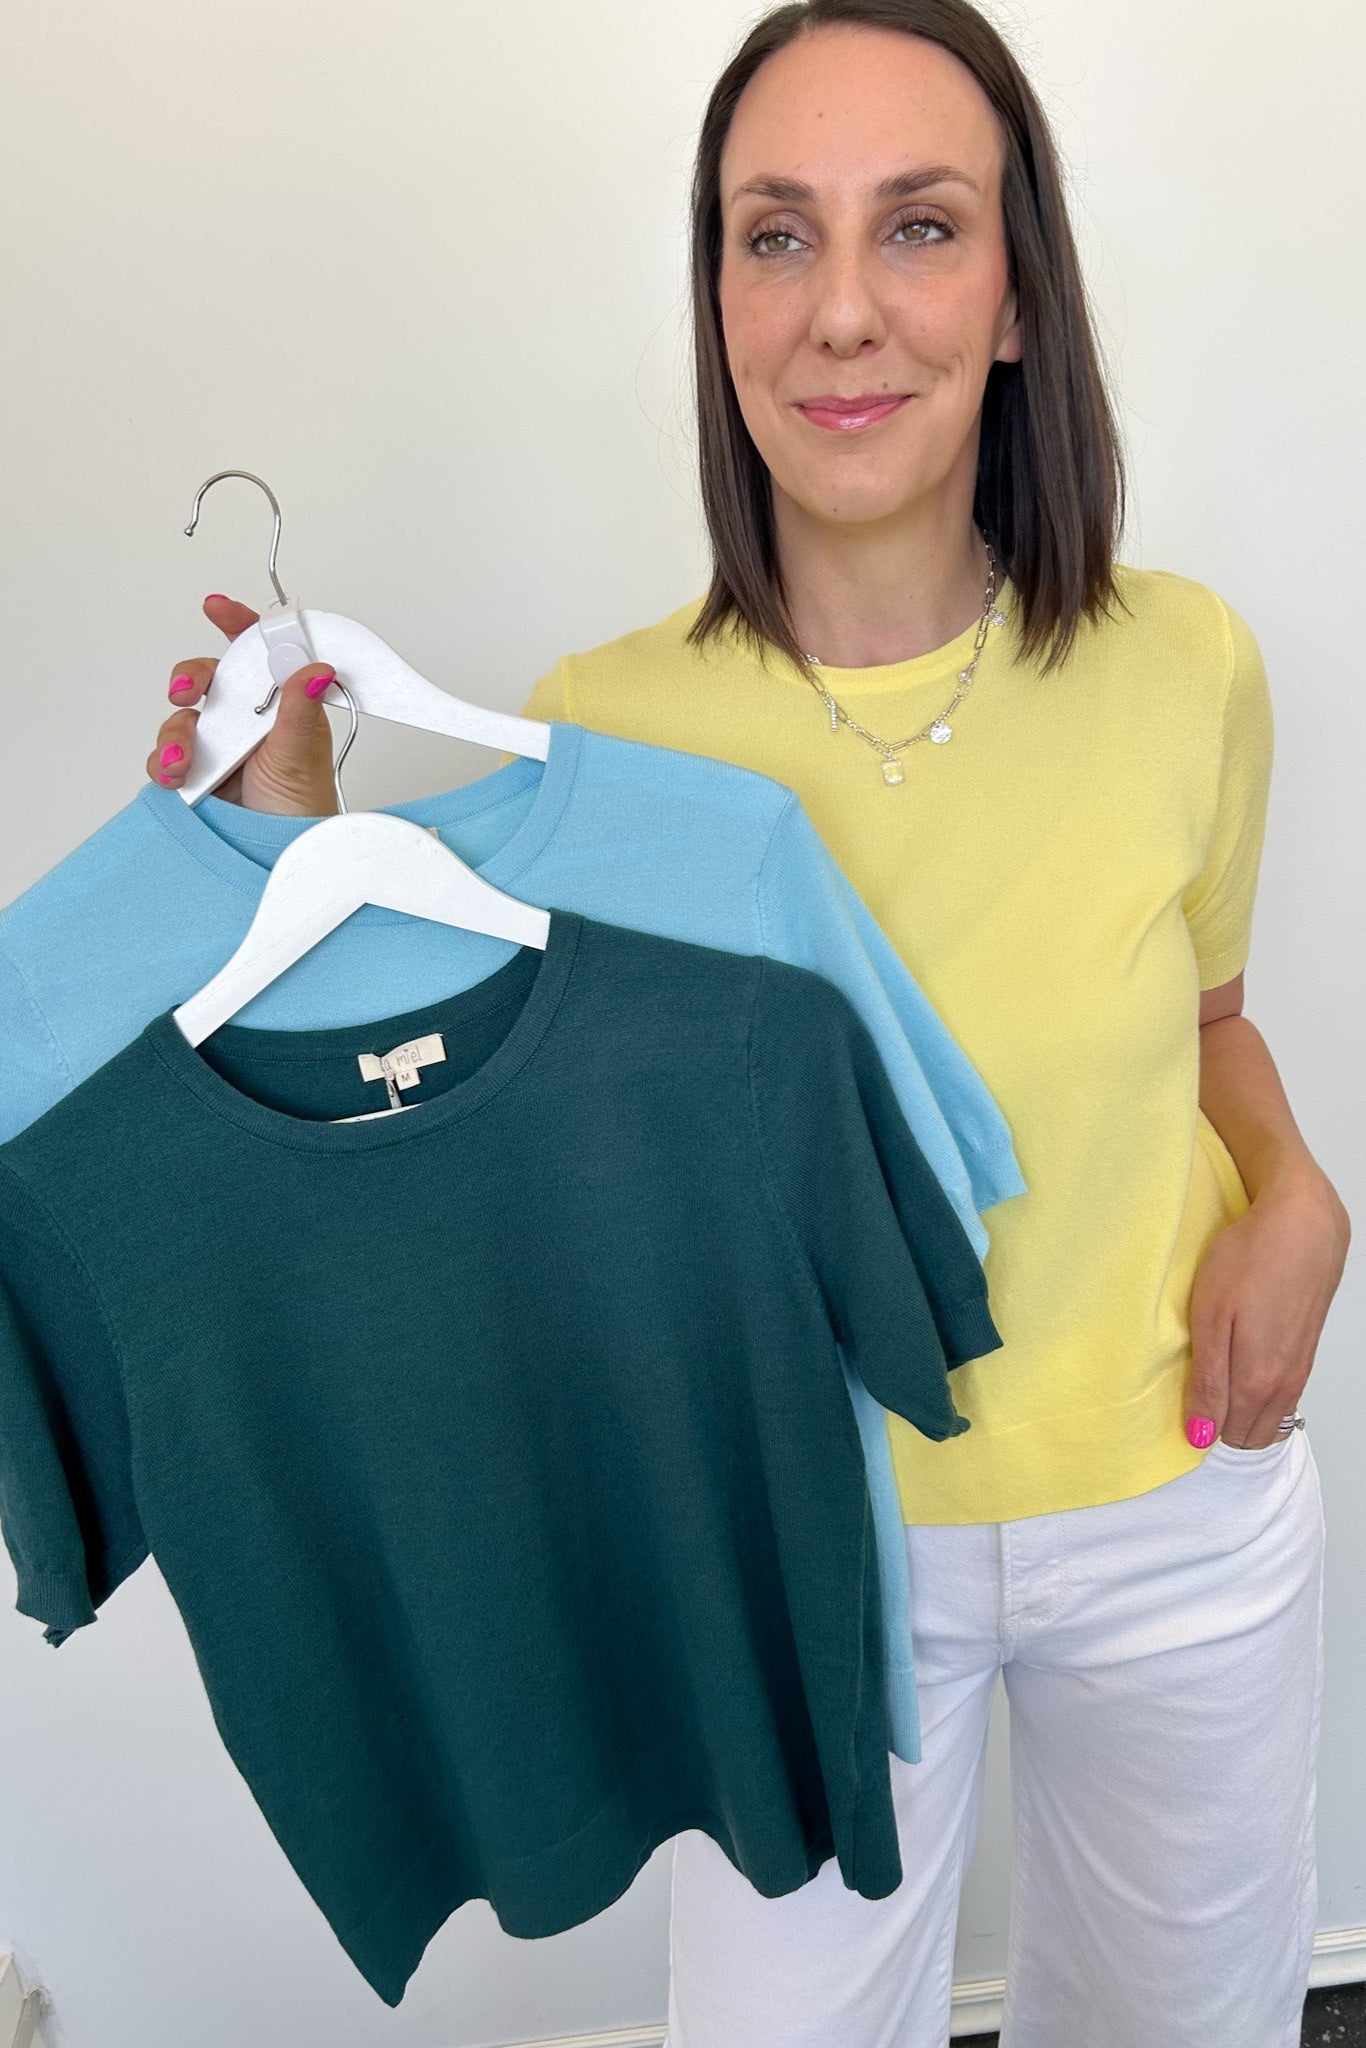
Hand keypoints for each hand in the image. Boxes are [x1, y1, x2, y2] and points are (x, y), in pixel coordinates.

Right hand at [147, 594, 340, 814]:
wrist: (278, 857)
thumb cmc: (301, 807)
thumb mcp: (300, 754)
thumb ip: (300, 709)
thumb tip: (317, 669)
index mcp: (280, 704)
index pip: (259, 653)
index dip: (238, 625)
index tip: (218, 607)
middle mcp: (247, 720)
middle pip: (209, 679)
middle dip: (190, 678)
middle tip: (187, 690)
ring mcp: (218, 746)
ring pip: (182, 718)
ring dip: (177, 735)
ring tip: (184, 762)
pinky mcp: (195, 774)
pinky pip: (165, 757)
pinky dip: (163, 763)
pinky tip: (175, 776)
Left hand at [1185, 1161, 1350, 1447]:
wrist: (1303, 1224)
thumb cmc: (1250, 1260)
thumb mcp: (1211, 1319)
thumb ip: (1208, 1382)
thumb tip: (1201, 1436)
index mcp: (1257, 1381)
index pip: (1227, 1436)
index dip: (1201, 1427)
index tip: (1180, 1403)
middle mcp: (1285, 1383)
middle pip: (1251, 1433)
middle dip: (1222, 1424)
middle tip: (1195, 1389)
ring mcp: (1300, 1367)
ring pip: (1270, 1415)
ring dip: (1243, 1408)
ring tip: (1216, 1374)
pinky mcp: (1307, 1349)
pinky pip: (1283, 1393)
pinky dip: (1261, 1391)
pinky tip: (1243, 1360)